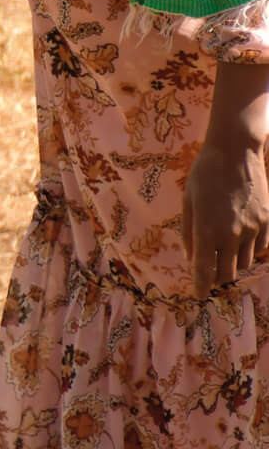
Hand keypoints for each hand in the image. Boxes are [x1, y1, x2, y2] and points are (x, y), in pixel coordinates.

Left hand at [182, 133, 268, 296]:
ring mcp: (253, 229)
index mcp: (207, 231)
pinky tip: (241, 239)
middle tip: (210, 274)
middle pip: (227, 272)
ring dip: (233, 263)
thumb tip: (192, 258)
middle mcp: (231, 234)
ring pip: (245, 262)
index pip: (203, 270)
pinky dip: (250, 249)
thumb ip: (189, 232)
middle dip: (217, 277)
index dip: (200, 286)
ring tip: (225, 254)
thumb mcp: (188, 202)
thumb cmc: (204, 174)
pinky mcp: (268, 221)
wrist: (236, 153)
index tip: (198, 295)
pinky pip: (260, 247)